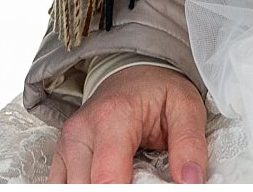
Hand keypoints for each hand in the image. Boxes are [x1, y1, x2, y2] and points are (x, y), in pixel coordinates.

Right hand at [49, 64, 207, 183]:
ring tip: (129, 182)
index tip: (151, 191)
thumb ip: (190, 144)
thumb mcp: (186, 107)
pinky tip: (107, 183)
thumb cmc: (158, 90)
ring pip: (69, 191)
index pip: (107, 180)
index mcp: (111, 118)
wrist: (134, 73)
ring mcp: (66, 145)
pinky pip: (61, 188)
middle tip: (144, 183)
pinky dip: (84, 190)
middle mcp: (80, 132)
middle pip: (86, 189)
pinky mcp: (61, 156)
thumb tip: (191, 182)